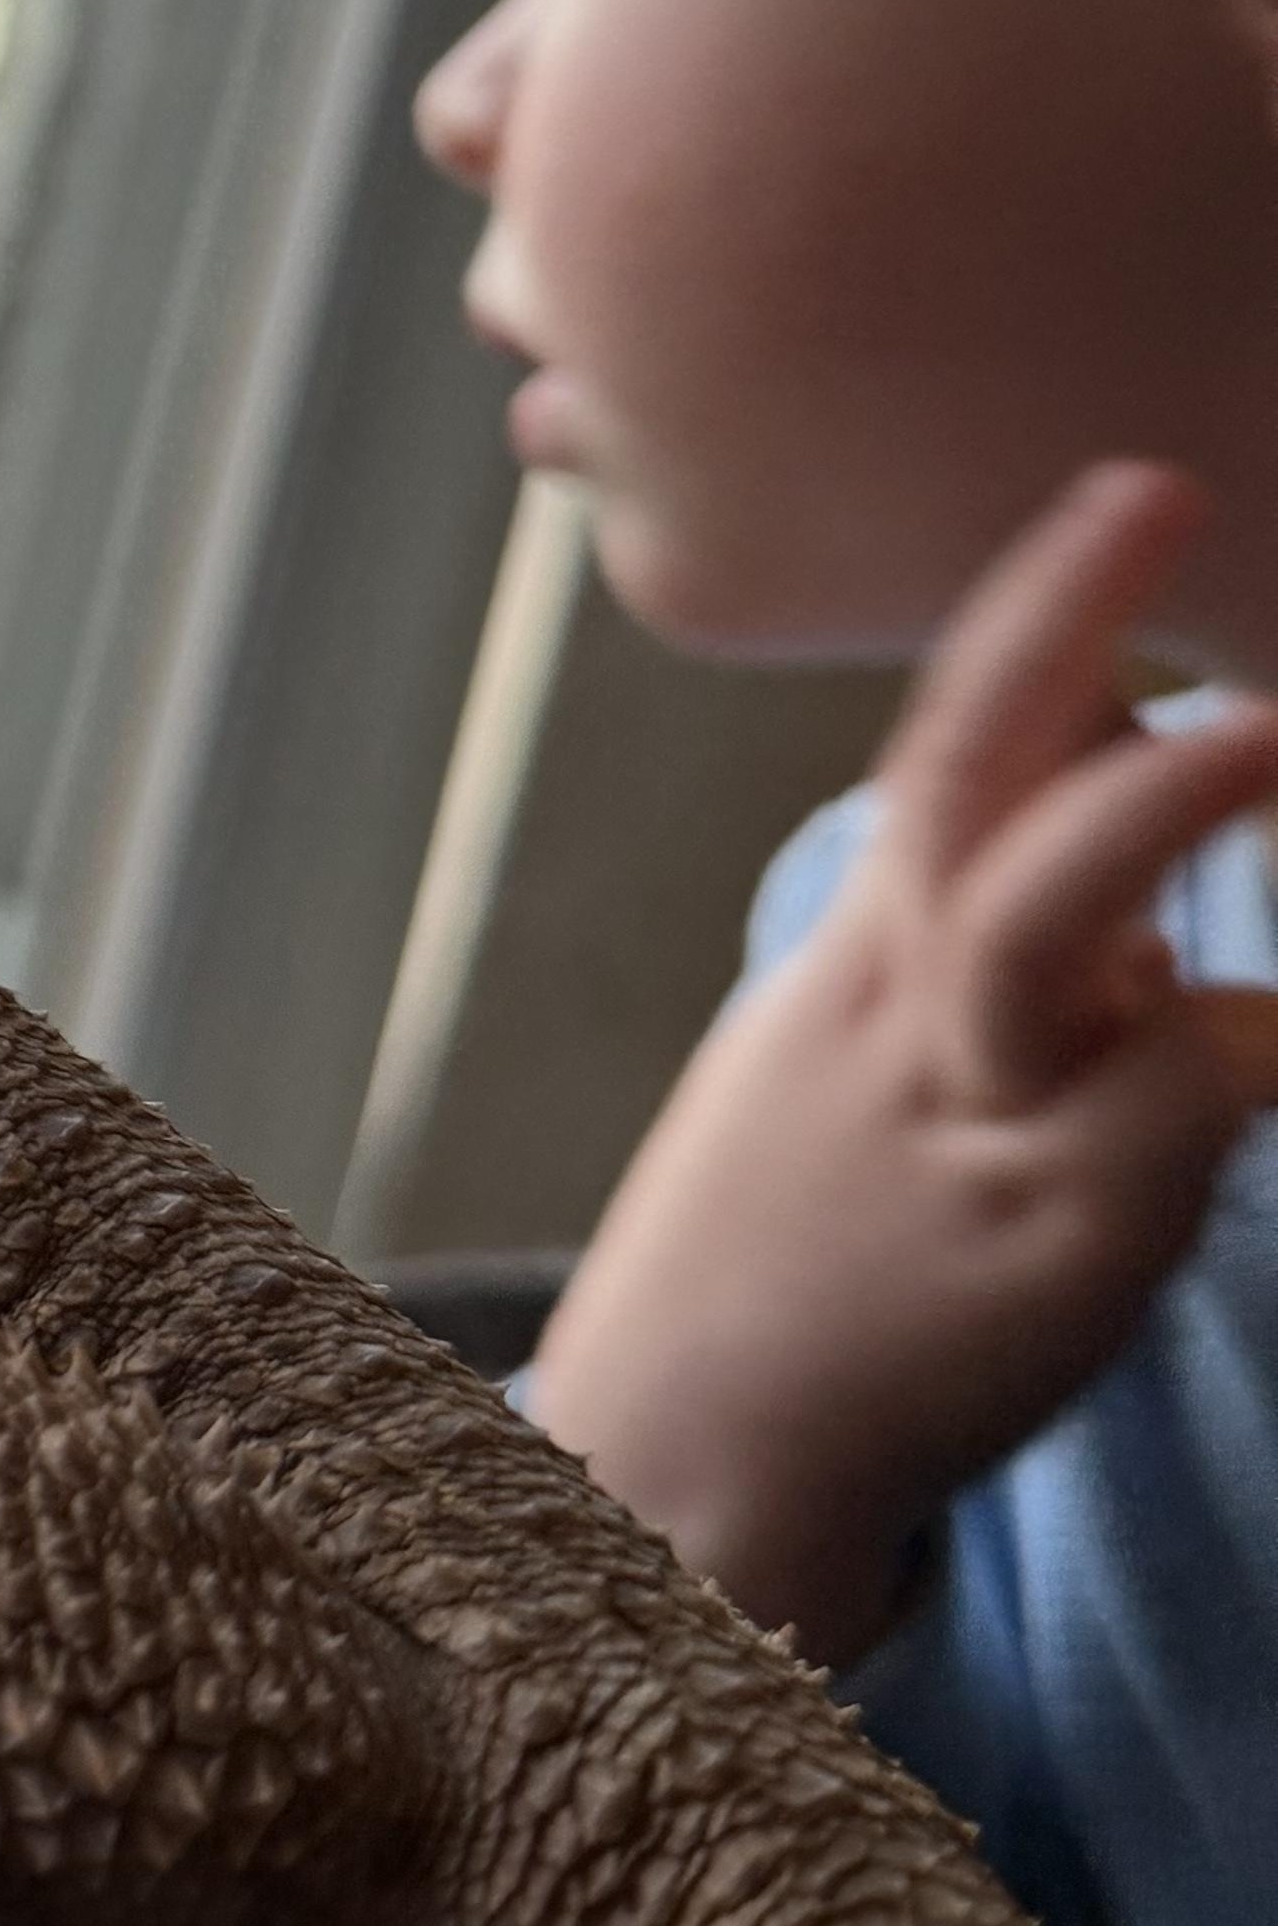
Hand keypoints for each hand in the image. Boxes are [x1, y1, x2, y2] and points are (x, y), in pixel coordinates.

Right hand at [529, 461, 1277, 1667]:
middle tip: (1159, 488)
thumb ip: (1008, 929)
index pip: (943, 739)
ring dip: (1156, 811)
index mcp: (872, 949)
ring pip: (1043, 927)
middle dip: (1057, 623)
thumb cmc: (813, 1239)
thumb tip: (1148, 783)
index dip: (1036, 606)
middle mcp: (908, 1001)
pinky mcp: (1049, 1235)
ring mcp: (972, 1113)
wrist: (703, 1444)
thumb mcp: (875, 1056)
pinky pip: (1188, 1102)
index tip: (1139, 481)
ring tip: (1269, 727)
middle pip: (962, 777)